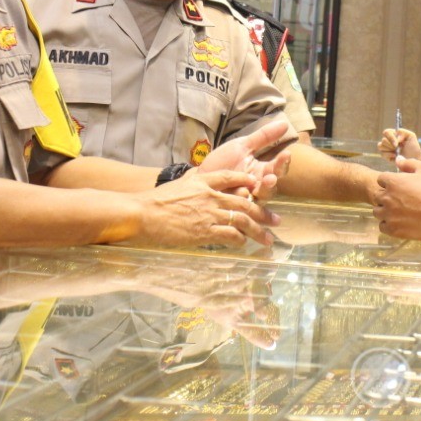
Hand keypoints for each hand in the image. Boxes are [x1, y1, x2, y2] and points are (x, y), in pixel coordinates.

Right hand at [135, 170, 280, 247]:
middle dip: (263, 212)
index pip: (232, 177)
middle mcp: (211, 195)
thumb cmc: (155, 201)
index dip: (247, 181)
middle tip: (276, 220)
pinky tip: (244, 244)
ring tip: (268, 239)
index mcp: (204, 181)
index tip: (257, 185)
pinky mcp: (206, 231)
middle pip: (245, 201)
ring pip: (243, 220)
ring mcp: (210, 213)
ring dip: (258, 230)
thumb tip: (197, 178)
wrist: (143, 214)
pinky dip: (240, 239)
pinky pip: (231, 235)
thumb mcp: (178, 184)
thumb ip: (191, 181)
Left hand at [198, 118, 295, 201]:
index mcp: (261, 171)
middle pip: (271, 187)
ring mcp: (247, 199)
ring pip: (260, 200)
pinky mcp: (235, 208)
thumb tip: (285, 123)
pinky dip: (241, 199)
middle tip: (271, 176)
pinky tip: (238, 192)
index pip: (278, 168)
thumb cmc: (223, 161)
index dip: (283, 162)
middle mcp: (257, 187)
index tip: (286, 154)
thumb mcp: (242, 146)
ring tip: (257, 186)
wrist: (200, 174)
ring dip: (261, 193)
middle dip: (272, 182)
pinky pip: (243, 208)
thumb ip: (263, 137)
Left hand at [372, 158, 420, 241]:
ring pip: (378, 212)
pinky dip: (388, 225)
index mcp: (393, 181)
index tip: (400, 187)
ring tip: (400, 213)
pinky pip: (382, 226)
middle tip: (401, 201)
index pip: (382, 179)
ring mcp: (388, 214)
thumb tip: (397, 159)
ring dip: (385, 211)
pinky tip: (400, 223)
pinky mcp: (393, 230)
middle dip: (386, 197)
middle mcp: (387, 197)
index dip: (390, 182)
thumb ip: (410, 163)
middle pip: (378, 196)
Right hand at [378, 128, 420, 161]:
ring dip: (389, 149)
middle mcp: (388, 140)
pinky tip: (395, 156)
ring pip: (380, 146)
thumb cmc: (413, 146)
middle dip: (391, 145)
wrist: (414, 158)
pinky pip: (382, 154)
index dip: (390, 137)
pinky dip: (389, 155)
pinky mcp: (385, 155)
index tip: (397, 144)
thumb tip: (395, 138)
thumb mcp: (411, 136)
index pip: (386, 132)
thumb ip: (402, 132)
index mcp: (393, 134)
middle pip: (383, 140)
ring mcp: (386, 148)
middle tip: (398, 148)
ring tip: (397, 152)